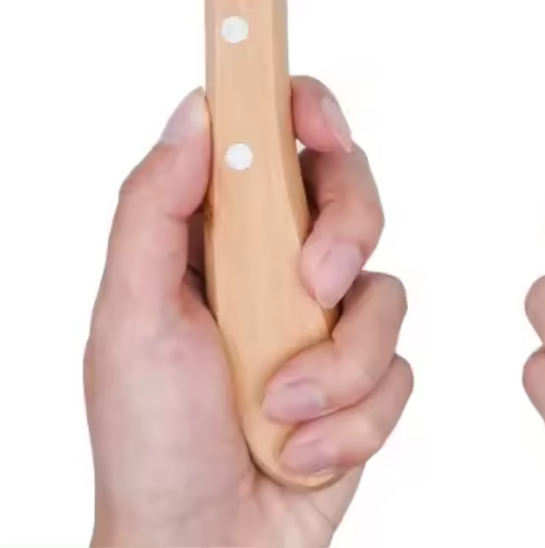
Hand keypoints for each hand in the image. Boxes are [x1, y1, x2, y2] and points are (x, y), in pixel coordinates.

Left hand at [85, 78, 411, 546]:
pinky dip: (352, 418)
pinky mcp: (366, 375)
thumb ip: (154, 206)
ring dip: (337, 363)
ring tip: (281, 412)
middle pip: (354, 193)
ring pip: (387, 290)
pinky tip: (302, 450)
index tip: (319, 125)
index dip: (307, 110)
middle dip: (347, 233)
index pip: (275, 139)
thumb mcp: (130, 316)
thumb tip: (196, 112)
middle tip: (313, 284)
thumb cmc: (153, 441)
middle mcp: (279, 264)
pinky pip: (398, 368)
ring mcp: (329, 320)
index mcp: (218, 235)